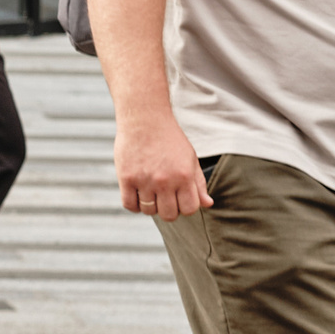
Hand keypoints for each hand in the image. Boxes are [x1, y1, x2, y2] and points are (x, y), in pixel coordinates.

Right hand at [116, 107, 210, 221]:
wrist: (144, 119)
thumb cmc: (169, 138)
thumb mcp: (190, 158)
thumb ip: (198, 183)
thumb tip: (207, 204)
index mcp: (184, 176)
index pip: (189, 209)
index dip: (185, 207)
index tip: (179, 198)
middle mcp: (165, 180)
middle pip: (169, 214)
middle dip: (168, 209)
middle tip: (164, 197)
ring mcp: (144, 180)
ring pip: (149, 211)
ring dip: (150, 205)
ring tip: (150, 192)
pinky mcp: (126, 178)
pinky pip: (130, 205)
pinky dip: (134, 205)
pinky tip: (138, 194)